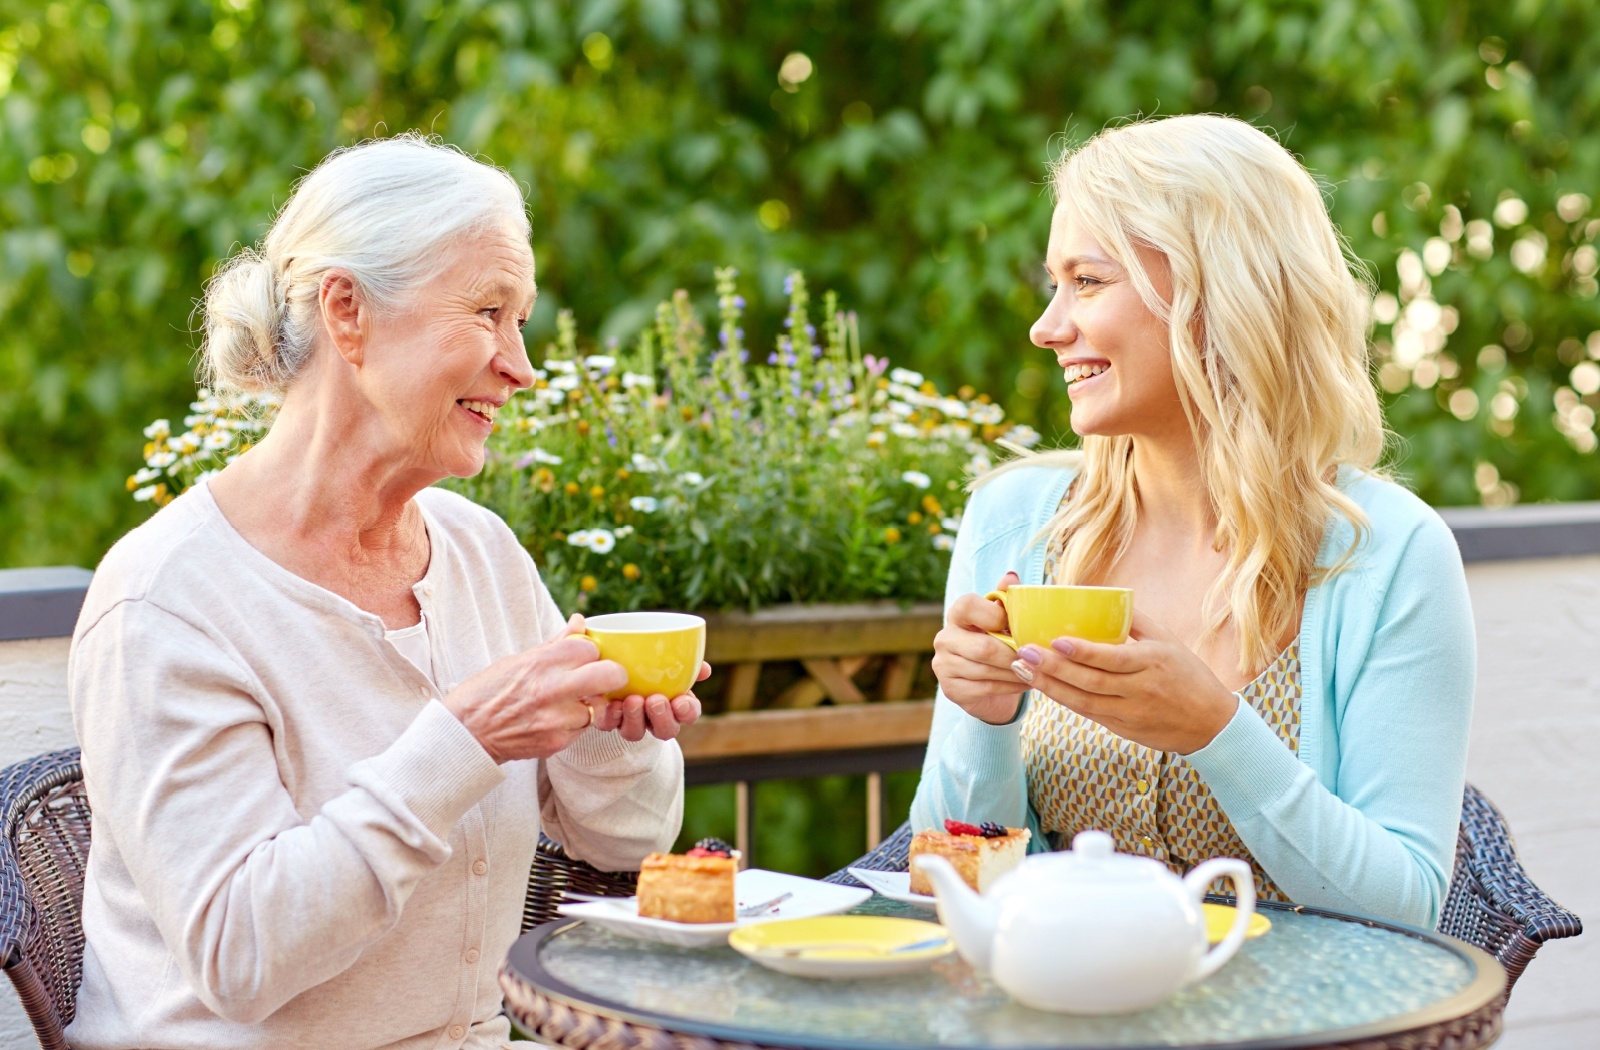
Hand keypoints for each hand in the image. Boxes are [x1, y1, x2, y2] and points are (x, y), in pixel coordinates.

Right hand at [444, 614, 627, 762]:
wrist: (464, 735)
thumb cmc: (487, 694)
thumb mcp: (517, 660)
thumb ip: (556, 644)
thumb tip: (579, 621)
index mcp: (540, 662)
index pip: (589, 647)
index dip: (589, 653)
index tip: (583, 659)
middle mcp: (551, 689)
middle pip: (611, 674)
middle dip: (613, 675)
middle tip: (603, 679)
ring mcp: (556, 718)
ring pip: (598, 706)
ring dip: (590, 704)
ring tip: (567, 703)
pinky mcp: (557, 742)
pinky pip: (582, 729)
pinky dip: (575, 724)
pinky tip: (554, 720)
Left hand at [592, 662, 710, 741]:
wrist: (613, 660)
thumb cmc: (651, 658)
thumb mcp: (671, 657)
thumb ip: (689, 662)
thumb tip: (705, 670)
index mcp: (675, 703)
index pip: (688, 714)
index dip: (688, 711)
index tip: (682, 701)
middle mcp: (654, 718)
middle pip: (665, 730)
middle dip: (662, 718)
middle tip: (656, 700)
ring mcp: (631, 721)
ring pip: (636, 732)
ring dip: (636, 718)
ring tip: (633, 700)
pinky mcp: (608, 719)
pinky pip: (609, 725)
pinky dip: (611, 716)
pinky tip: (612, 703)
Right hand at [930, 571, 1031, 724]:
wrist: (986, 684)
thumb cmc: (999, 642)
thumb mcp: (1004, 620)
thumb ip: (1006, 599)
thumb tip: (1011, 577)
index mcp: (957, 614)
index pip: (969, 606)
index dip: (996, 616)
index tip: (1017, 627)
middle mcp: (944, 638)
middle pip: (982, 647)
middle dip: (1014, 654)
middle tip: (1036, 658)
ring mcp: (943, 665)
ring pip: (986, 670)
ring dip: (1016, 672)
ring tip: (1037, 671)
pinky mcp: (950, 689)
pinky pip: (985, 688)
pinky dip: (1010, 687)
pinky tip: (1026, 682)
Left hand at [1009, 609, 1237, 753]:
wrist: (1209, 723)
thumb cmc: (1188, 674)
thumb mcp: (1168, 640)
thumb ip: (1136, 620)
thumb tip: (1104, 595)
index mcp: (1153, 663)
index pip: (1112, 659)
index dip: (1083, 652)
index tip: (1055, 641)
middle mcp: (1140, 690)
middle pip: (1090, 681)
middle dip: (1053, 668)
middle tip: (1024, 653)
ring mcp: (1130, 713)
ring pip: (1083, 701)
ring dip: (1050, 686)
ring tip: (1023, 669)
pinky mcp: (1123, 728)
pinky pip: (1088, 713)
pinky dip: (1064, 700)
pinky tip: (1043, 687)